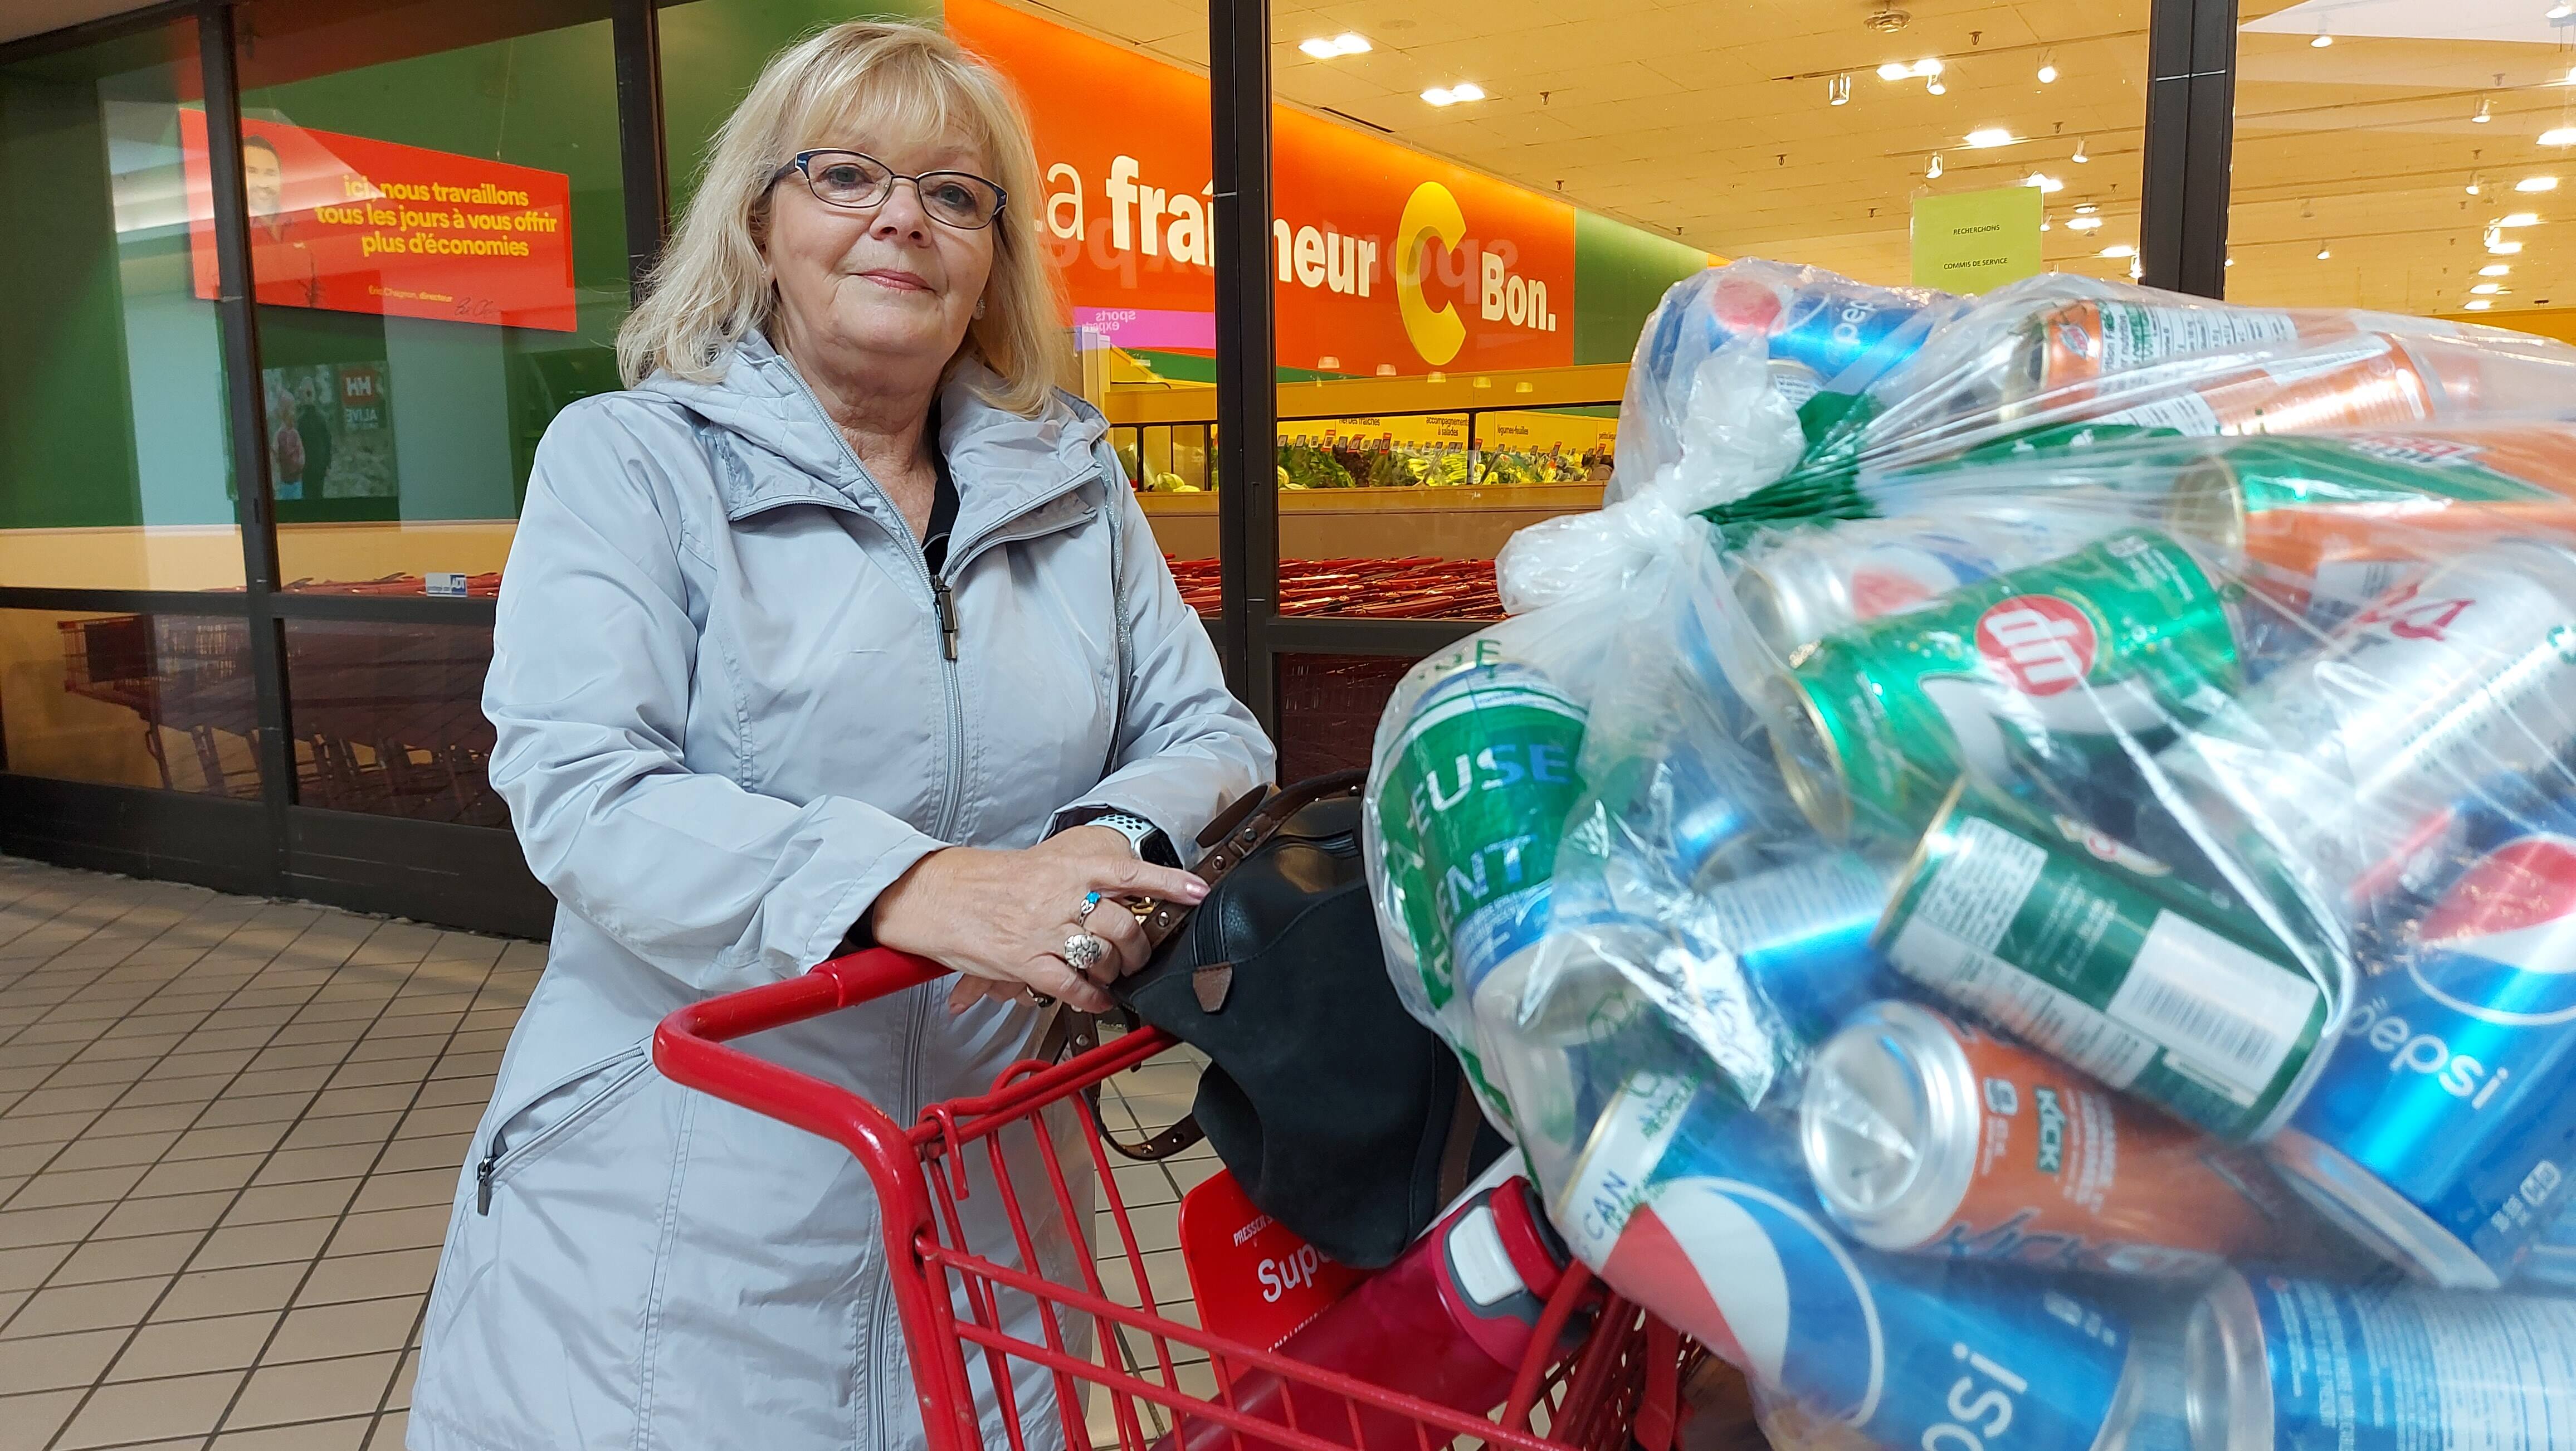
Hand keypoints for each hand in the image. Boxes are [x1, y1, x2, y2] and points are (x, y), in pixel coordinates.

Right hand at [869, 826, 1204, 1014]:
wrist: (944, 894)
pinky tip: (1099, 998)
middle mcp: (1060, 897)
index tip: (1198, 891)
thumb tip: (1124, 884)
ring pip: (1101, 955)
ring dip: (1115, 971)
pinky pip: (1071, 986)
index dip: (1168, 882)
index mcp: (1068, 868)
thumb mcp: (1044, 863)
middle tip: (1138, 953)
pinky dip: (1092, 996)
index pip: (1128, 871)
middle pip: (1121, 924)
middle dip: (1138, 946)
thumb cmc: (995, 881)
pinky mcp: (1025, 961)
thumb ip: (1082, 873)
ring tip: (1114, 974)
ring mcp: (1043, 931)